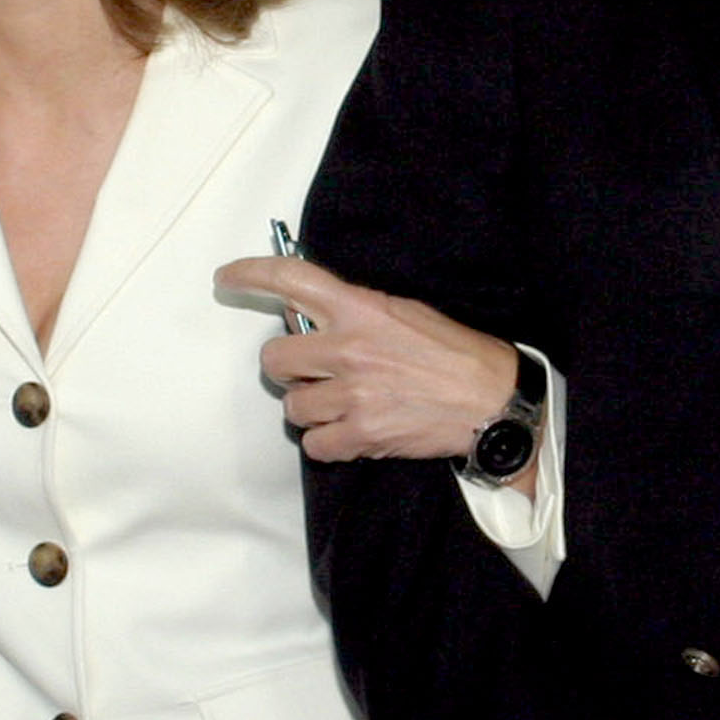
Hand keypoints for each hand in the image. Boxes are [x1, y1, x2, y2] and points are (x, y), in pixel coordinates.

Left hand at [216, 255, 522, 466]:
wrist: (492, 400)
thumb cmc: (453, 352)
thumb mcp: (404, 312)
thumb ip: (356, 312)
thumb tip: (311, 317)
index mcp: (361, 308)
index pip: (291, 280)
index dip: (251, 275)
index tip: (227, 278)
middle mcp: (350, 349)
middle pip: (274, 359)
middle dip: (286, 367)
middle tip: (311, 371)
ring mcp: (353, 394)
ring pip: (292, 407)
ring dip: (310, 408)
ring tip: (342, 405)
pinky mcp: (362, 434)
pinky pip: (314, 444)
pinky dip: (327, 442)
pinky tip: (350, 432)